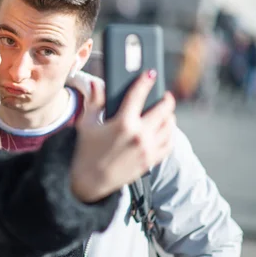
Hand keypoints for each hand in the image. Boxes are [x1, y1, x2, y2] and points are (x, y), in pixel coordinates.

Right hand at [70, 70, 175, 202]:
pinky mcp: (150, 161)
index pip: (138, 95)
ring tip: (166, 112)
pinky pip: (169, 144)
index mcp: (123, 123)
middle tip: (164, 95)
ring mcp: (147, 149)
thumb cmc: (85, 151)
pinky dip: (170, 134)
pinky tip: (166, 130)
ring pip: (170, 127)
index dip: (146, 81)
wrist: (89, 182)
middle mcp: (139, 135)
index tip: (151, 74)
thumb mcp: (86, 124)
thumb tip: (95, 83)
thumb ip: (94, 102)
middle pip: (163, 110)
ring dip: (169, 116)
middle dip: (166, 99)